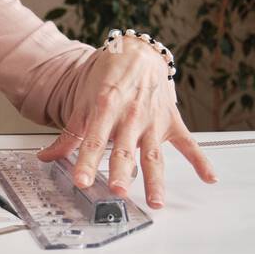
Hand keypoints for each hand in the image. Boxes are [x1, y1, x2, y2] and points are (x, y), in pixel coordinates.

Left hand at [36, 40, 216, 208]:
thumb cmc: (108, 77)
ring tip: (156, 201)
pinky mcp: (171, 121)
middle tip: (118, 192)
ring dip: (156, 179)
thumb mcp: (83, 102)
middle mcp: (130, 116)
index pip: (93, 140)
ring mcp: (153, 120)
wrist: (137, 52)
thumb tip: (46, 157)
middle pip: (125, 149)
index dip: (86, 161)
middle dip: (122, 171)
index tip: (82, 181)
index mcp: (105, 109)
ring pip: (154, 154)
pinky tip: (208, 178)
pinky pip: (188, 143)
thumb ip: (69, 133)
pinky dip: (201, 160)